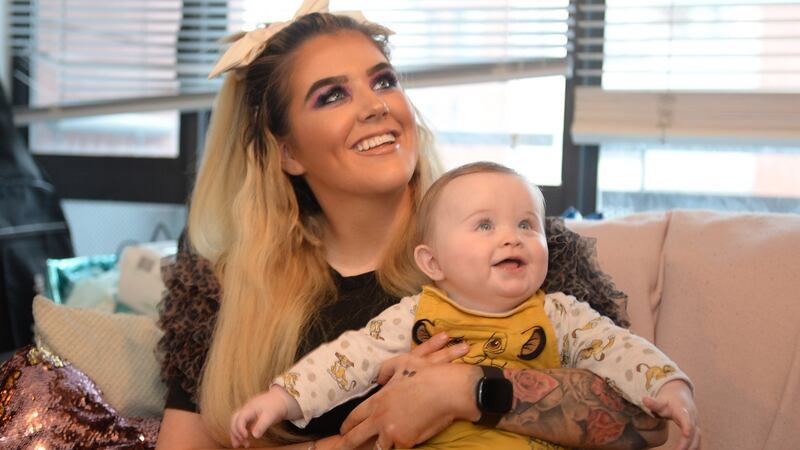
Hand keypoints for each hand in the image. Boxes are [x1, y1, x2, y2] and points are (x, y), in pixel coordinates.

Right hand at [229, 386, 294, 447]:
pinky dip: (242, 432)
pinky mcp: (251, 417)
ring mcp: (248, 413)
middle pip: (234, 421)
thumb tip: (254, 435)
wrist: (281, 399)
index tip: (246, 436)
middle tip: (238, 443)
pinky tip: (245, 439)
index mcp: (249, 408)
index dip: (240, 428)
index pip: (240, 418)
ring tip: (238, 445)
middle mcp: (246, 410)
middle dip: (234, 432)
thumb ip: (262, 425)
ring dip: (236, 434)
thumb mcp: (270, 415)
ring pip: (237, 423)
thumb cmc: (275, 405)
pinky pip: (243, 425)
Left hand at [334, 334, 476, 449]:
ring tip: (372, 447)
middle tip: (341, 448)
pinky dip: (398, 447)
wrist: (447, 390)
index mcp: (377, 400)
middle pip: (356, 437)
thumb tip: (378, 378)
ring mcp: (392, 432)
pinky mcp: (407, 441)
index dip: (347, 425)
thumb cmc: (426, 374)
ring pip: (377, 447)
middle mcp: (380, 418)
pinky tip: (399, 446)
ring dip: (377, 446)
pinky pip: (398, 449)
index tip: (342, 430)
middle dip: (347, 444)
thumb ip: (384, 370)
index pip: (354, 416)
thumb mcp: (401, 363)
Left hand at [643, 380, 700, 449]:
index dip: (687, 427)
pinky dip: (693, 449)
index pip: (687, 420)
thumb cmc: (669, 400)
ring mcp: (696, 426)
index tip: (686, 434)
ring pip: (697, 439)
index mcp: (684, 411)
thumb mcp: (661, 401)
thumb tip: (644, 399)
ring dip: (691, 449)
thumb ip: (654, 403)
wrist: (680, 394)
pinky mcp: (696, 431)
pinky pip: (697, 442)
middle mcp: (693, 419)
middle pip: (693, 433)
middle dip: (686, 444)